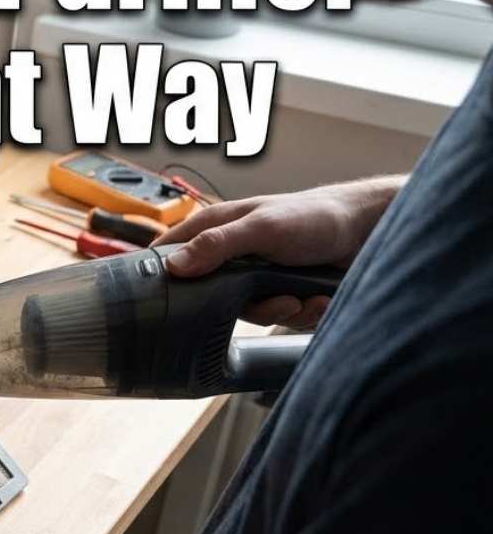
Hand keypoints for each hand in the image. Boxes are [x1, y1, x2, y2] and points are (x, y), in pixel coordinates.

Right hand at [154, 176, 402, 328]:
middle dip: (246, 305)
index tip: (169, 298)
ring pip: (248, 312)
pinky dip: (302, 313)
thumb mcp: (262, 228)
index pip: (169, 254)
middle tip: (275, 299)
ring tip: (304, 297)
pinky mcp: (280, 292)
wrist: (368, 230)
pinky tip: (318, 298)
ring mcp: (256, 275)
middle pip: (210, 296)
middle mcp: (231, 255)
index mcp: (215, 229)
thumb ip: (217, 245)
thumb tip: (173, 265)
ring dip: (282, 310)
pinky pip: (278, 318)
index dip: (164, 276)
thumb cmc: (316, 216)